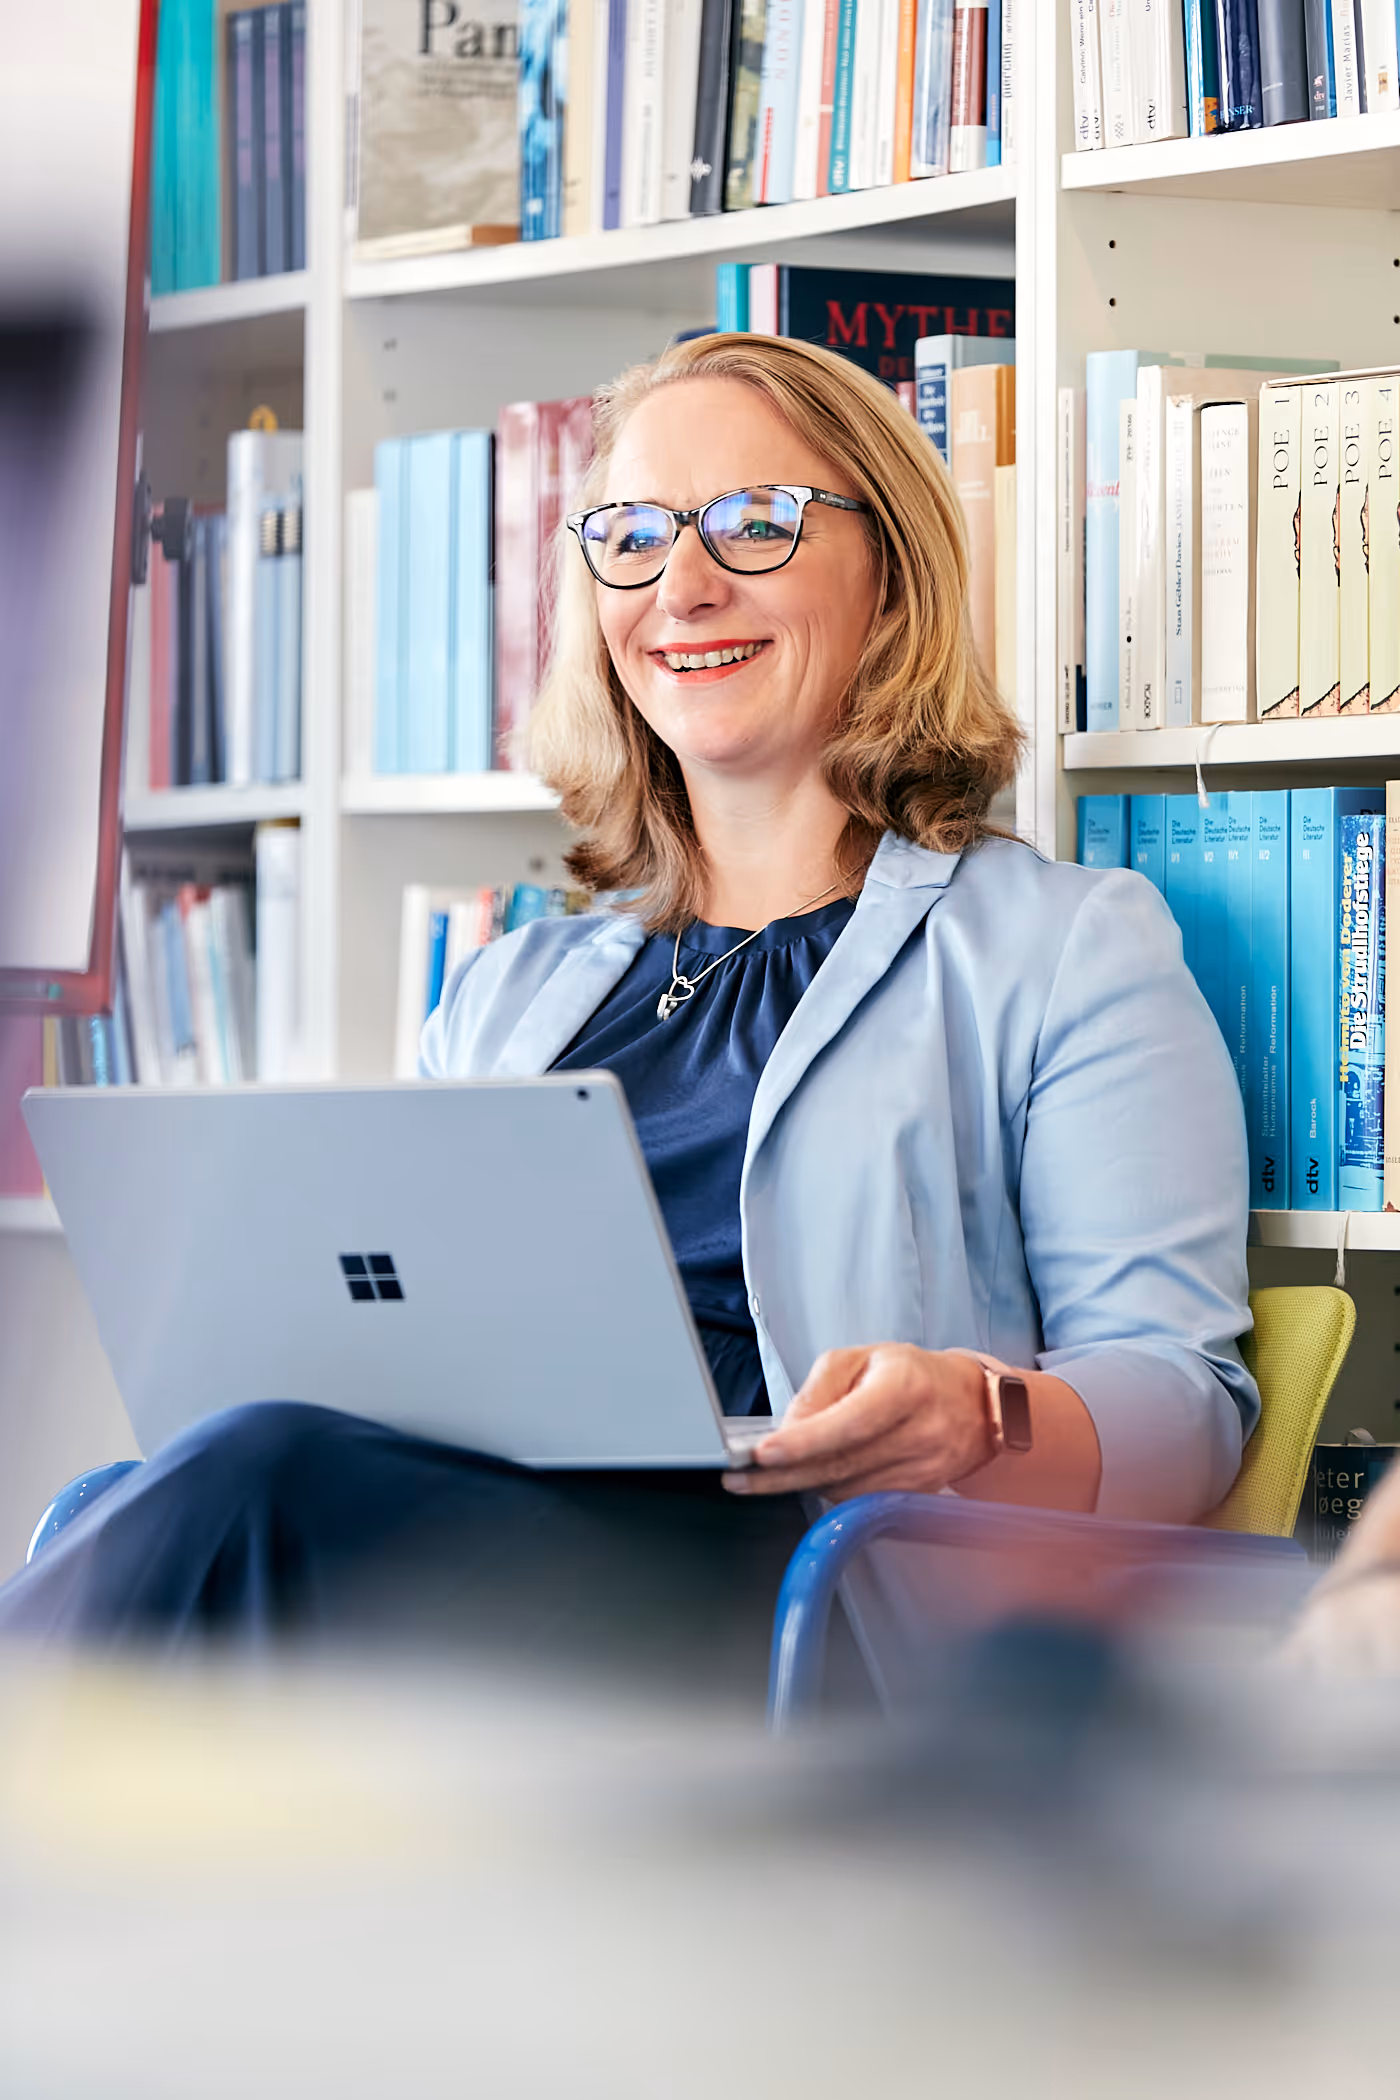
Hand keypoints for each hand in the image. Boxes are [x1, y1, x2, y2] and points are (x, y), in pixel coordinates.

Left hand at [723, 1344, 992, 1500]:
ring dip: (802, 1483)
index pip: (850, 1423)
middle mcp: (918, 1434)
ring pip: (845, 1490)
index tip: (764, 1453)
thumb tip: (787, 1430)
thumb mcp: (862, 1359)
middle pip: (841, 1465)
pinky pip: (859, 1502)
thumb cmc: (913, 1375)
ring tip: (771, 1472)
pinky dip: (828, 1490)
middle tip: (741, 1478)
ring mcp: (921, 1471)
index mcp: (905, 1388)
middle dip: (783, 1475)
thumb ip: (819, 1391)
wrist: (975, 1407)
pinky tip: (812, 1476)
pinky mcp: (916, 1495)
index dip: (805, 1442)